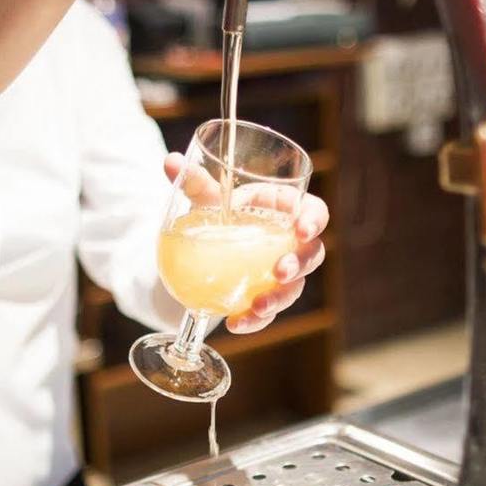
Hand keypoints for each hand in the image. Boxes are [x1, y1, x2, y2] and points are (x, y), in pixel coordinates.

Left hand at [162, 152, 327, 334]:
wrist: (203, 243)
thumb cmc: (218, 210)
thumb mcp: (207, 197)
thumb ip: (194, 181)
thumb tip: (171, 162)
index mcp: (285, 210)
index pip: (314, 212)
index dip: (314, 221)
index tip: (301, 230)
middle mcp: (289, 242)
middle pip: (311, 254)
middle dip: (299, 264)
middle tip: (280, 271)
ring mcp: (280, 272)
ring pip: (295, 288)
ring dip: (280, 299)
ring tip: (259, 305)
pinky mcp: (266, 295)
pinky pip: (269, 311)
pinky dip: (255, 320)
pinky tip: (237, 323)